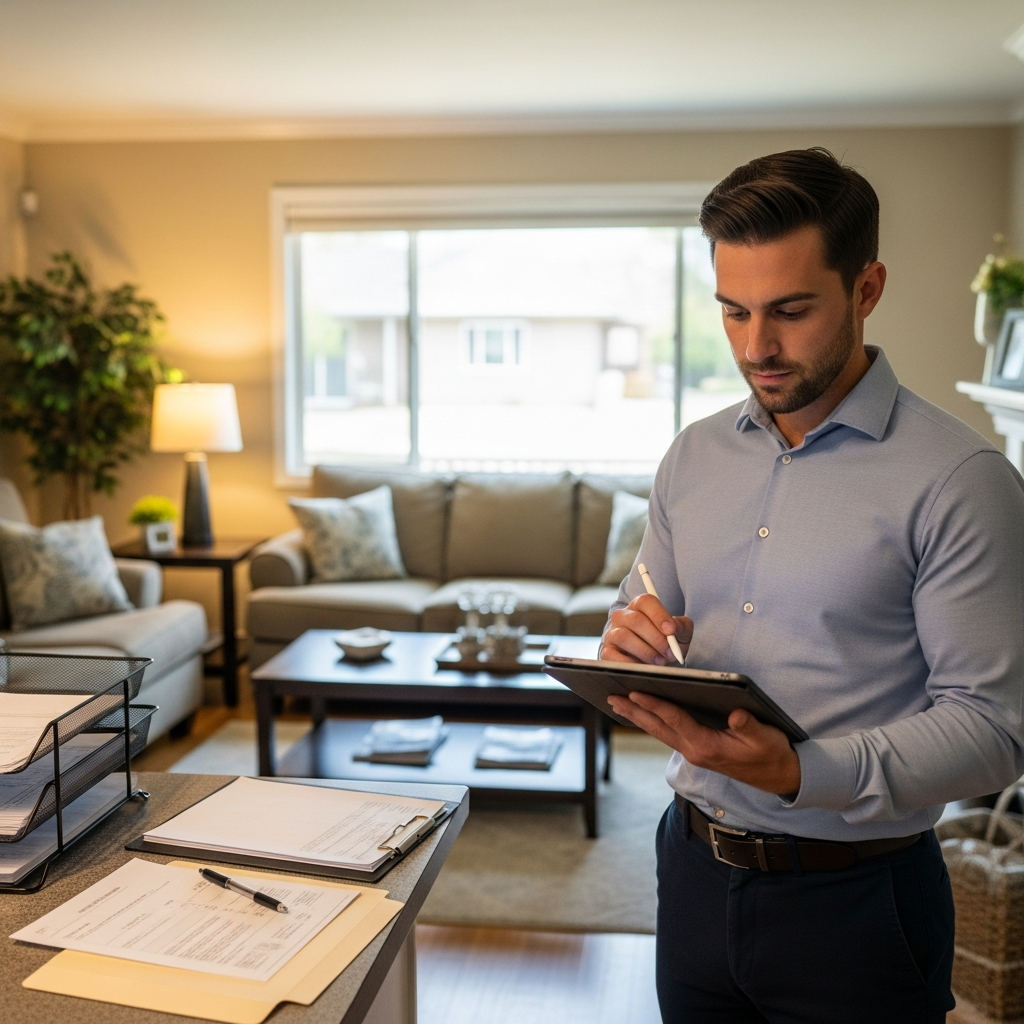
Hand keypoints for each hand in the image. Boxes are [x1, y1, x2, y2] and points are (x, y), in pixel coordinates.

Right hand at [601, 593, 692, 664]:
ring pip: (624, 637)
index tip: (671, 630)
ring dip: (645, 651)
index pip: (646, 602)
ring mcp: (612, 632)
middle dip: (656, 638)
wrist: (652, 659)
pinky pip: (614, 656)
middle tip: (669, 652)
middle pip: (636, 620)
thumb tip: (674, 627)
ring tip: (659, 661)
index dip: (659, 615)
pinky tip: (644, 668)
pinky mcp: (606, 651)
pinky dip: (631, 663)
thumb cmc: (665, 641)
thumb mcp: (679, 632)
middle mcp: (622, 616)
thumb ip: (681, 626)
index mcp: (640, 606)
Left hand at [607, 691, 800, 795]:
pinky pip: (668, 733)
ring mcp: (693, 752)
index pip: (675, 721)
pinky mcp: (696, 749)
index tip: (634, 692)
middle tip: (610, 696)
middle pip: (658, 727)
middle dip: (634, 711)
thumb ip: (748, 727)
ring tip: (617, 702)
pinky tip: (642, 713)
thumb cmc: (771, 754)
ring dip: (638, 717)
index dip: (655, 705)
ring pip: (659, 731)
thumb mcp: (765, 738)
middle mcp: (694, 750)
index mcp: (707, 746)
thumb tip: (736, 715)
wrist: (779, 776)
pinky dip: (652, 721)